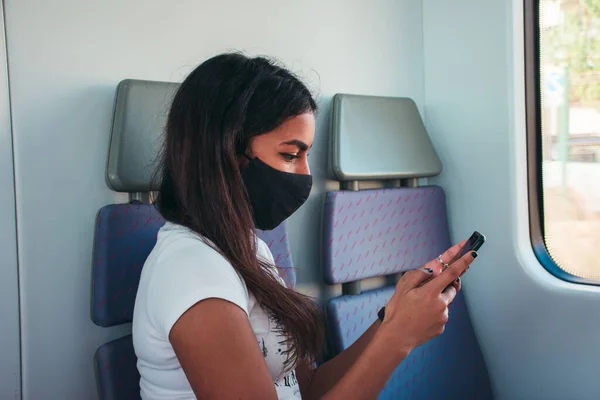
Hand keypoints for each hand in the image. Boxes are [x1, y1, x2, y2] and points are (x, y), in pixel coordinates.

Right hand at [378, 240, 477, 354]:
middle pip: (451, 288)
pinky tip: (420, 316)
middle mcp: (441, 304)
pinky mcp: (442, 326)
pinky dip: (434, 312)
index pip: (451, 273)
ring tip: (419, 307)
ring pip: (445, 302)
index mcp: (431, 292)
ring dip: (437, 300)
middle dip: (444, 285)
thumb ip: (419, 275)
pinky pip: (441, 314)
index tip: (472, 253)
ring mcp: (443, 317)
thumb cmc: (397, 311)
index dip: (463, 261)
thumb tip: (433, 269)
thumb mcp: (402, 288)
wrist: (396, 338)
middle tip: (428, 288)